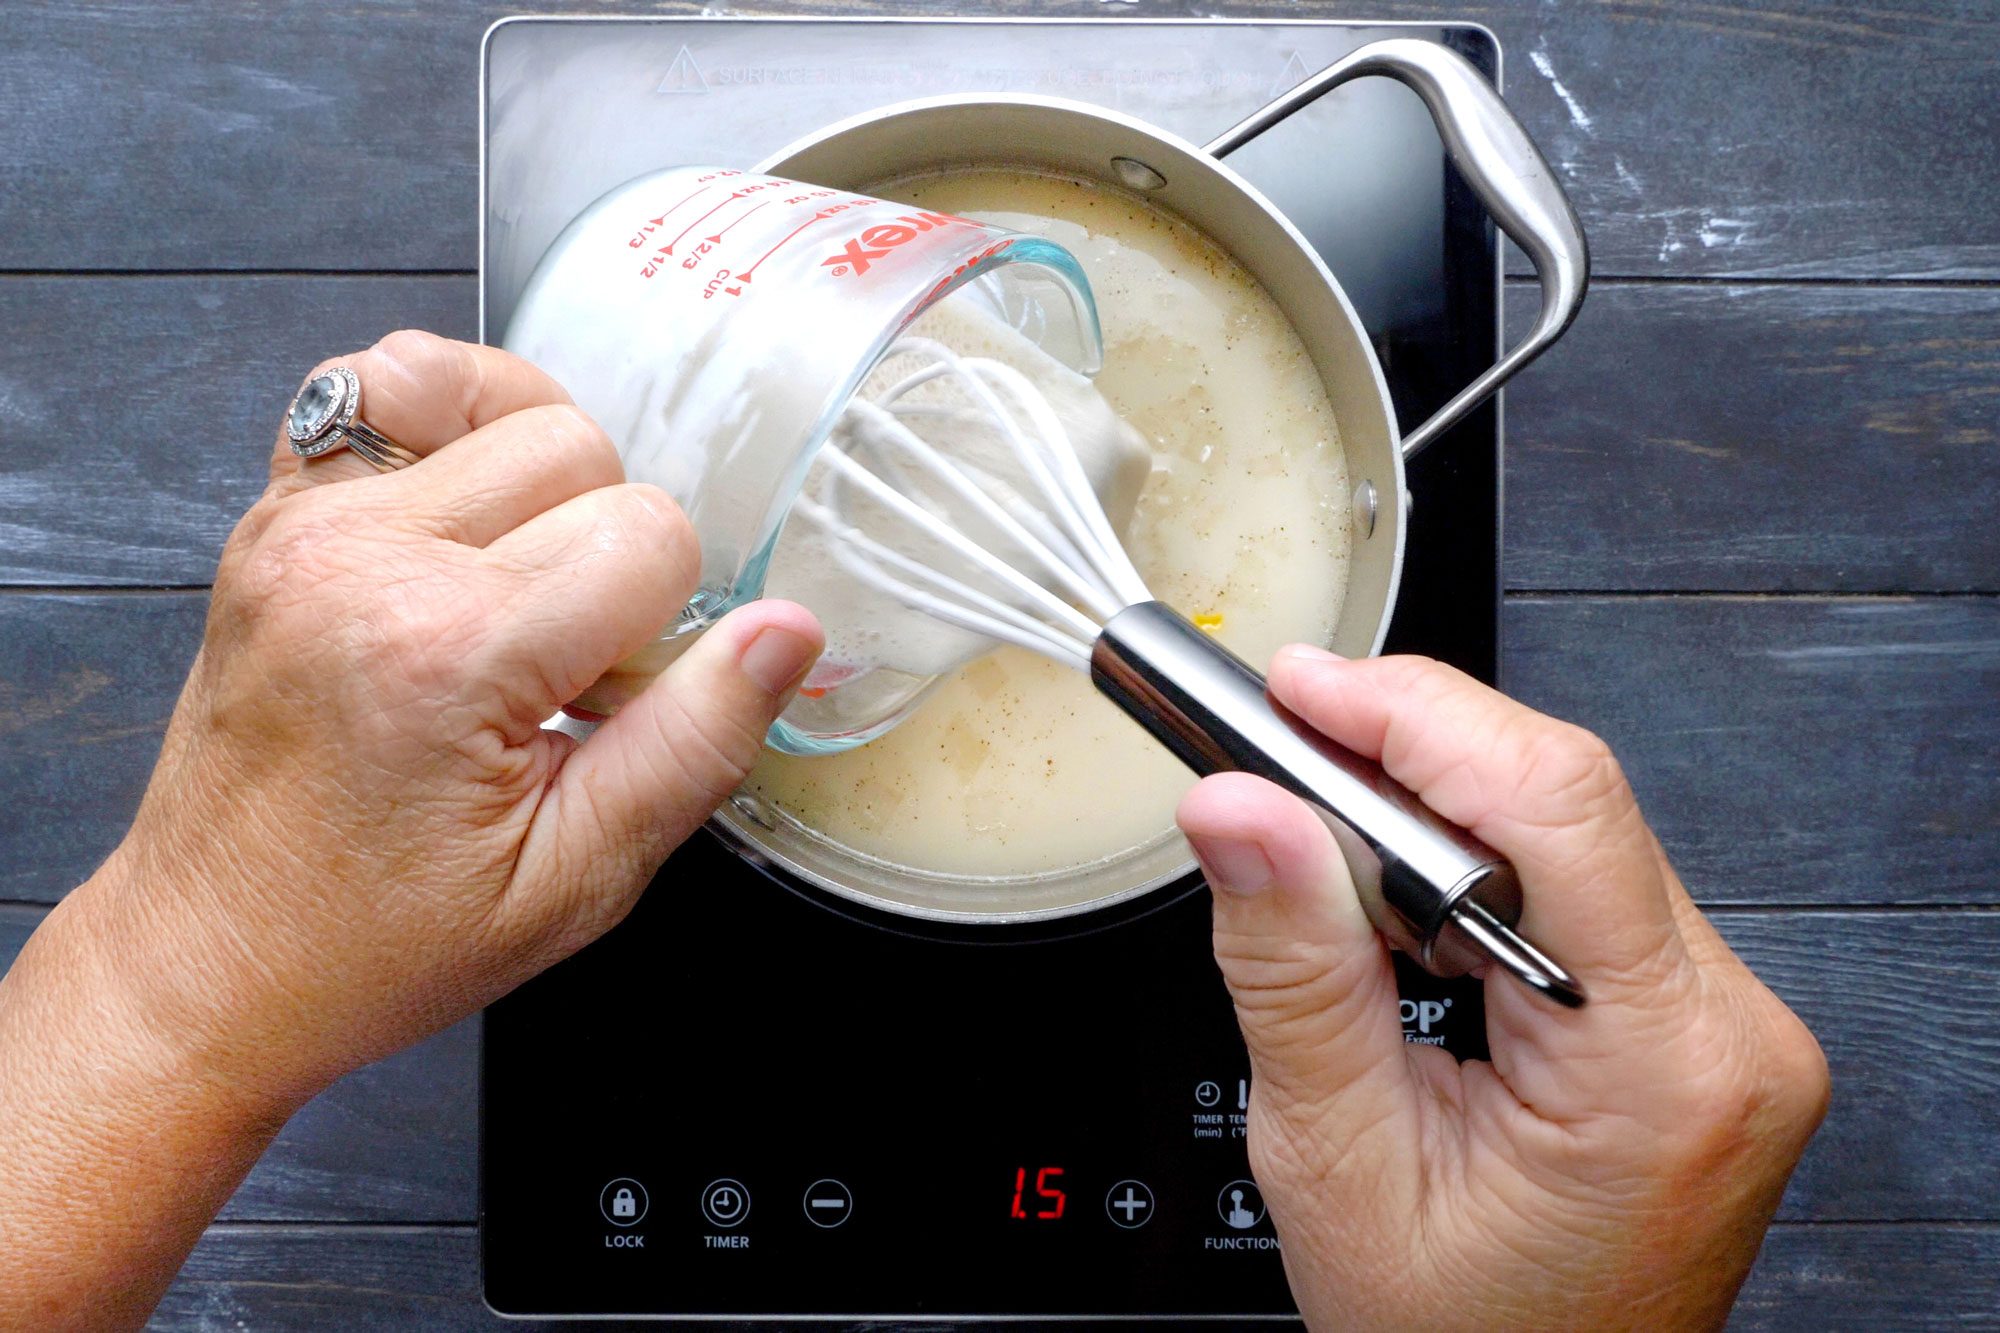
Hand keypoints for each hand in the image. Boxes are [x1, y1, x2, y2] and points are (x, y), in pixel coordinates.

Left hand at [0, 331, 820, 1325]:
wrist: (211, 955)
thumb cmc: (381, 936)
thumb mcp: (577, 881)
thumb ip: (695, 744)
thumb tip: (789, 631)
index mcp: (450, 654)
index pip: (651, 535)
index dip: (667, 624)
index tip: (611, 703)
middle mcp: (367, 561)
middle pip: (584, 450)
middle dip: (609, 551)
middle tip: (564, 665)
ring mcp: (307, 524)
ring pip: (503, 405)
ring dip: (542, 489)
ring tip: (516, 591)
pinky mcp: (275, 514)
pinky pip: (378, 385)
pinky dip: (444, 425)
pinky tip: (460, 520)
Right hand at [1177, 648, 1827, 1330]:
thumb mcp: (1336, 1161)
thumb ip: (1290, 970)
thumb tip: (1238, 811)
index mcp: (1658, 1069)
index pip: (1556, 805)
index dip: (1416, 716)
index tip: (1302, 688)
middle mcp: (1728, 1032)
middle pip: (1565, 802)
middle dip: (1406, 760)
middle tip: (1277, 760)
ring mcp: (1726, 1027)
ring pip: (1570, 830)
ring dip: (1435, 817)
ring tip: (1329, 859)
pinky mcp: (1697, 1025)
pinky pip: (1585, 885)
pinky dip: (1476, 870)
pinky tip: (1404, 908)